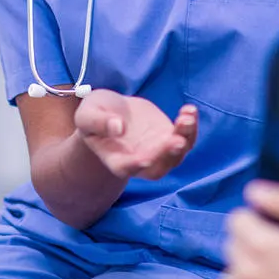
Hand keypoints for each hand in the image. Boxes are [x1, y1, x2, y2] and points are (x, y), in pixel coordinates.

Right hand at [73, 90, 197, 180]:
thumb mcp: (87, 114)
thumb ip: (98, 122)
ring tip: (187, 117)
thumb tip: (117, 127)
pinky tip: (190, 110)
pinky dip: (190, 126)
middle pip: (158, 167)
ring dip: (185, 138)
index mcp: (116, 160)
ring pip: (177, 154)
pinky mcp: (169, 137)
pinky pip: (185, 137)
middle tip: (176, 140)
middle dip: (168, 155)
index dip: (136, 165)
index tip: (145, 159)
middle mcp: (140, 161)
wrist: (113, 110)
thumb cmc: (96, 114)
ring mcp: (158, 151)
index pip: (126, 168)